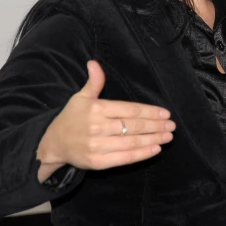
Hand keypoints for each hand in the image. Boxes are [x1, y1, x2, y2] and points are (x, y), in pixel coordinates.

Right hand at [36, 60, 173, 180]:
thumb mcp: (80, 97)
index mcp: (96, 109)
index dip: (149, 112)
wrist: (53, 144)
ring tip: (168, 136)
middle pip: (133, 126)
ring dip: (153, 139)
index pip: (129, 110)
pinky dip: (142, 154)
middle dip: (156, 125)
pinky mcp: (98, 162)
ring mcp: (98, 146)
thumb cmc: (71, 118)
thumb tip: (94, 63)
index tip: (165, 113)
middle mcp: (98, 127)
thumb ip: (94, 82)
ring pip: (131, 142)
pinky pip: (125, 158)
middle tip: (172, 125)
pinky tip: (155, 149)